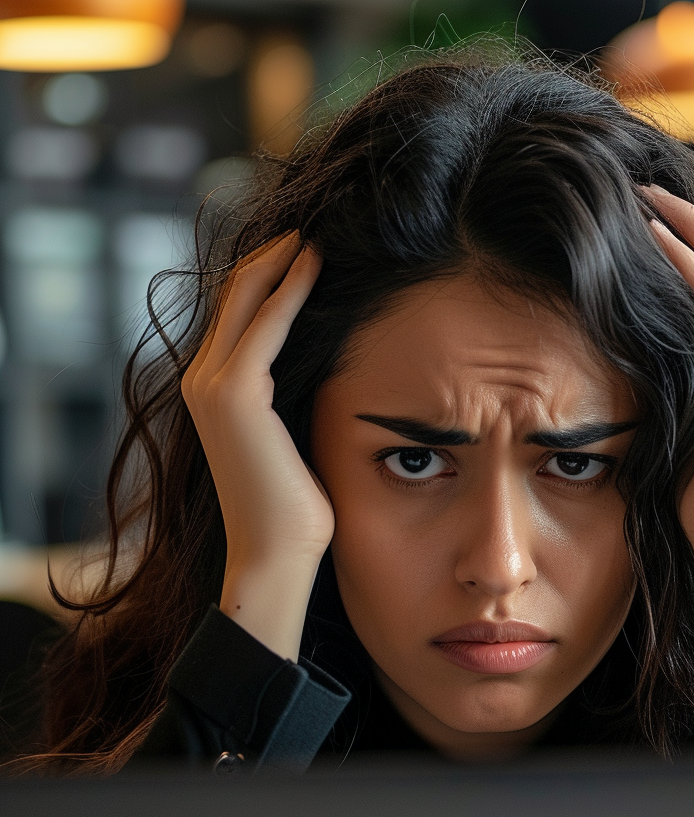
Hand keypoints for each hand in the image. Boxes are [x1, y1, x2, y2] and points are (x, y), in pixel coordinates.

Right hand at [181, 232, 330, 658]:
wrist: (278, 553)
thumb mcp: (293, 434)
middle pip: (236, 291)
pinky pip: (265, 324)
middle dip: (275, 254)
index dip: (271, 272)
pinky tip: (316, 263)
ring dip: (283, 260)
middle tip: (318, 226)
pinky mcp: (234, 393)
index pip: (239, 310)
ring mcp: (211, 384)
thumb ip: (293, 393)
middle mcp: (202, 378)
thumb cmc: (296, 505)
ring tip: (319, 233)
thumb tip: (330, 360)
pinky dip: (290, 289)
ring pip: (245, 296)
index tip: (312, 246)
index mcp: (215, 388)